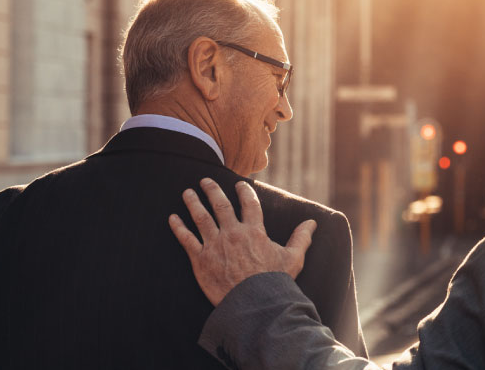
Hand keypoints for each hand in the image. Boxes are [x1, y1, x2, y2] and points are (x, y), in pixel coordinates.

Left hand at [168, 178, 315, 305]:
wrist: (253, 303)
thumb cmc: (274, 282)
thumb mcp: (293, 259)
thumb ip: (301, 238)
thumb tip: (312, 223)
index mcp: (254, 231)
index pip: (249, 204)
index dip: (244, 192)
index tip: (239, 184)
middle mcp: (232, 233)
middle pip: (220, 205)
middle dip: (212, 190)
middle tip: (205, 181)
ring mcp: (214, 245)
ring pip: (200, 218)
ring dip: (193, 203)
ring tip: (187, 193)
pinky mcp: (200, 260)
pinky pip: (186, 240)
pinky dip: (178, 227)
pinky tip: (172, 218)